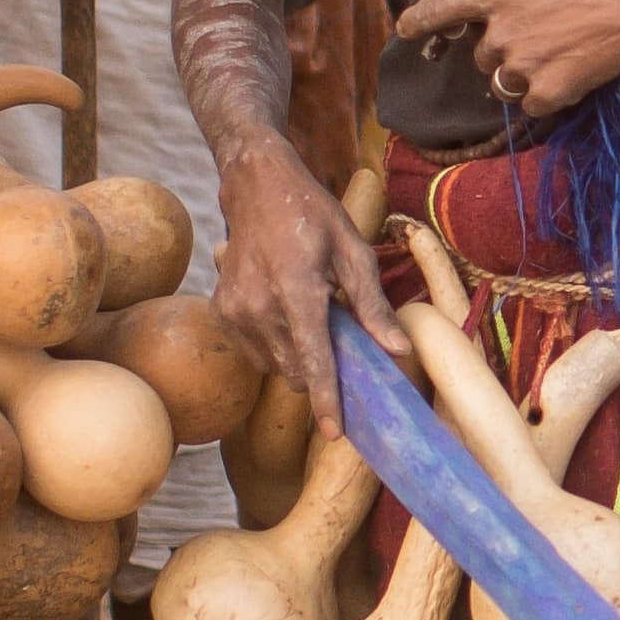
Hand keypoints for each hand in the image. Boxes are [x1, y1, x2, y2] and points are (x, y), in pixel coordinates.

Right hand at [212, 137, 386, 425]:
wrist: (256, 187)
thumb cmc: (313, 215)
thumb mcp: (354, 251)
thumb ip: (373, 306)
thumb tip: (397, 351)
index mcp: (296, 291)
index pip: (314, 360)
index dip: (327, 400)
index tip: (335, 433)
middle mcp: (259, 306)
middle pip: (296, 370)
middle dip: (321, 369)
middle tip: (338, 334)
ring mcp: (235, 311)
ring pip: (276, 365)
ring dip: (298, 357)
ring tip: (310, 315)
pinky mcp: (222, 312)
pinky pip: (256, 352)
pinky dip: (277, 346)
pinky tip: (286, 314)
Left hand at [398, 0, 619, 115]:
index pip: (439, 11)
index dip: (418, 21)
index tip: (405, 29)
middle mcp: (500, 31)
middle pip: (482, 53)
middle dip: (503, 46)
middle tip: (540, 30)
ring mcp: (523, 64)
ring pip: (502, 82)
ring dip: (519, 73)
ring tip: (553, 54)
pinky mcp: (548, 91)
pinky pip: (530, 104)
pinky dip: (545, 94)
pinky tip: (568, 74)